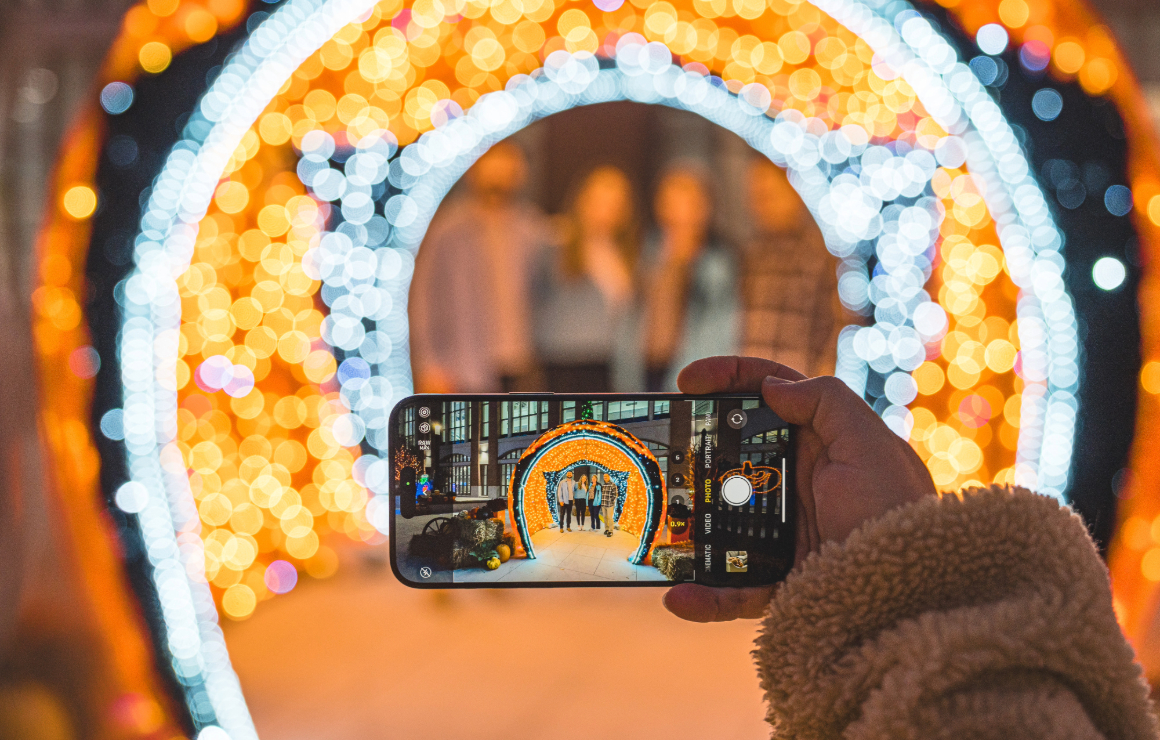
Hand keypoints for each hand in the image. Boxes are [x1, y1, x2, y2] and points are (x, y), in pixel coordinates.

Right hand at [662, 356, 935, 622]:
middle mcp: (800, 482)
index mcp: (822, 442)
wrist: (922, 595)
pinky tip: (678, 598)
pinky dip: (705, 596)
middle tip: (661, 445)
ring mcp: (787, 532)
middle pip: (734, 454)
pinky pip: (733, 588)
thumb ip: (828, 402)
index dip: (728, 377)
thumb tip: (773, 387)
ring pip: (723, 521)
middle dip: (693, 448)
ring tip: (656, 520)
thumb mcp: (873, 446)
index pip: (768, 395)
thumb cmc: (900, 515)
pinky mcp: (783, 582)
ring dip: (687, 524)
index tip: (688, 380)